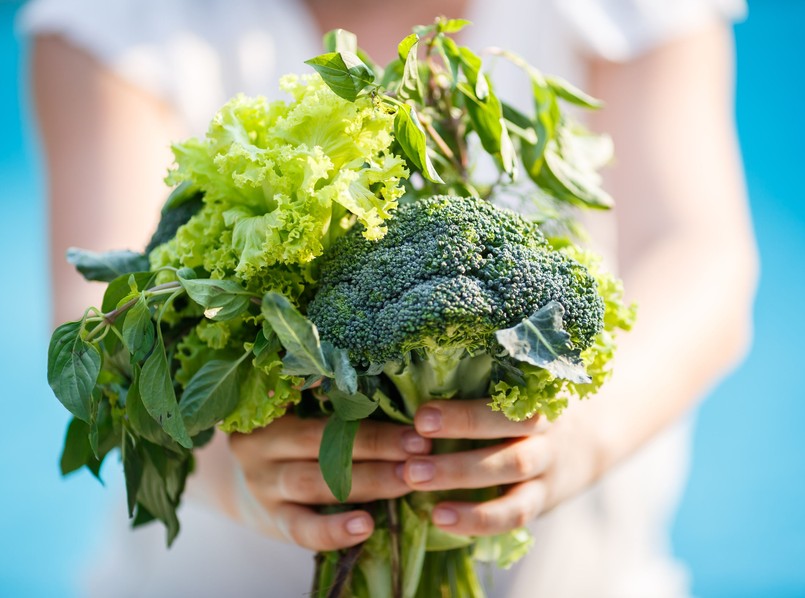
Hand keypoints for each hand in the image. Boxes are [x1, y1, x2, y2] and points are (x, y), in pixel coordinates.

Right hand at [229, 414, 430, 550]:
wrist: (236, 485)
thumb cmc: (286, 443)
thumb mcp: (296, 415)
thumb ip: (332, 408)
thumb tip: (403, 403)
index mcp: (275, 409)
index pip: (321, 402)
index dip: (364, 406)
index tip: (407, 412)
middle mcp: (264, 444)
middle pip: (323, 441)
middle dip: (377, 444)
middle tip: (420, 446)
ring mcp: (264, 484)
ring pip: (316, 481)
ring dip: (366, 480)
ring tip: (405, 480)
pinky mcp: (272, 520)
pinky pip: (302, 529)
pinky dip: (334, 530)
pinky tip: (365, 526)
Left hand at [397, 399, 597, 536]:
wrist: (590, 438)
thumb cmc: (528, 406)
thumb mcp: (519, 387)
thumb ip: (481, 383)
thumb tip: (409, 374)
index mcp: (534, 392)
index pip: (503, 397)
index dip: (463, 411)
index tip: (421, 415)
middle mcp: (544, 426)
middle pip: (508, 429)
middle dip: (460, 433)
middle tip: (412, 446)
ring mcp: (547, 463)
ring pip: (510, 469)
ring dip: (460, 475)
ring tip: (414, 479)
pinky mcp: (542, 498)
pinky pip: (515, 512)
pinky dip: (479, 518)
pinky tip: (441, 518)